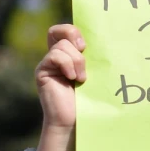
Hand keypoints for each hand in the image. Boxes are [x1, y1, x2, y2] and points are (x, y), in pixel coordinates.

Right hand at [33, 24, 86, 150]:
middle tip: (84, 51)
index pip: (65, 30)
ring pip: (62, 46)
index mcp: (69, 54)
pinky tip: (73, 79)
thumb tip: (107, 40)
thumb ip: (93, 58)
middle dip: (74, 38)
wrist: (76, 120)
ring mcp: (48, 63)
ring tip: (81, 78)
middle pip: (60, 32)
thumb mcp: (95, 74)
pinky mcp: (42, 71)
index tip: (86, 44)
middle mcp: (56, 56)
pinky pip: (55, 56)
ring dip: (76, 61)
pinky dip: (67, 65)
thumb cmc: (90, 99)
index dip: (73, 30)